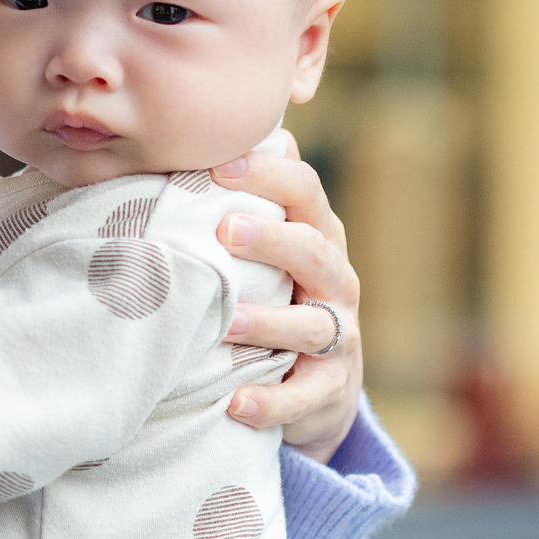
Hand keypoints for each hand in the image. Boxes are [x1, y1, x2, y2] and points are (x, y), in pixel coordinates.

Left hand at [212, 141, 363, 461]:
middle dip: (273, 240)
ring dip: (270, 323)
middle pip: (315, 251)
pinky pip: (304, 397)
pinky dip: (273, 402)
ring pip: (314, 326)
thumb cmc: (277, 297)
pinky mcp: (329, 390)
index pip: (305, 192)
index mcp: (317, 235)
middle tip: (225, 231)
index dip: (268, 175)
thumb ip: (245, 200)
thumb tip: (201, 136)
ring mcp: (338, 337)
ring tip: (230, 322)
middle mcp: (335, 281)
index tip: (219, 166)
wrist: (319, 388)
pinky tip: (236, 403)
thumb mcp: (270, 250)